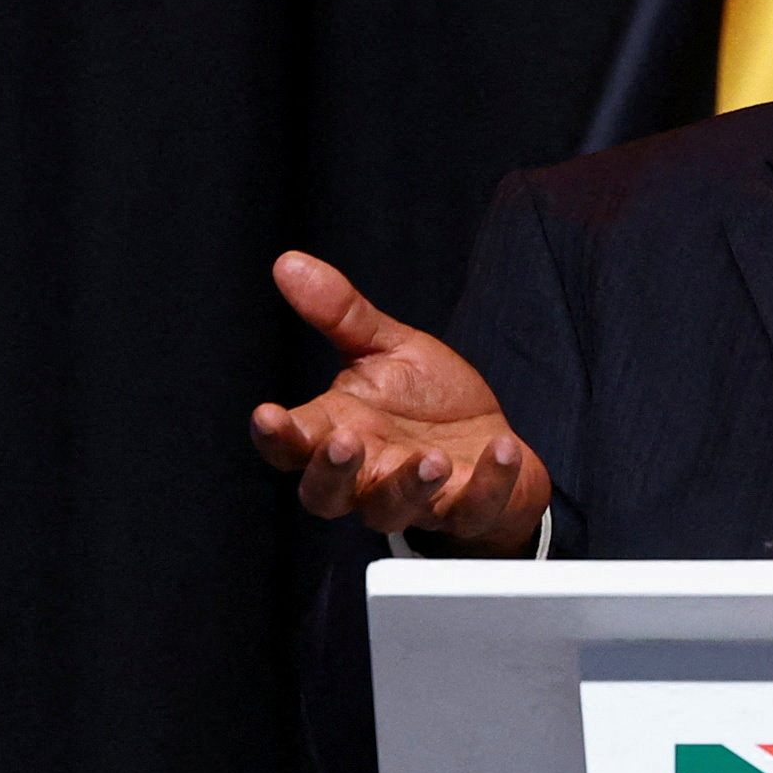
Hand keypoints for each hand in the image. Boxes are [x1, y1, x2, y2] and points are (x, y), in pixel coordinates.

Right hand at [248, 251, 549, 552]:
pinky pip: (472, 507)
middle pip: (325, 495)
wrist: (489, 442)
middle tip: (346, 442)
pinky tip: (504, 449)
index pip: (291, 444)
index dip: (276, 434)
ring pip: (391, 510)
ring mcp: (413, 499)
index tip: (268, 415)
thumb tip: (288, 262)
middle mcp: (365, 475)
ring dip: (408, 486)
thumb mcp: (386, 349)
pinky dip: (488, 482)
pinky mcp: (465, 509)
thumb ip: (339, 314)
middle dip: (332, 472)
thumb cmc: (425, 401)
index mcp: (335, 433)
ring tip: (431, 457)